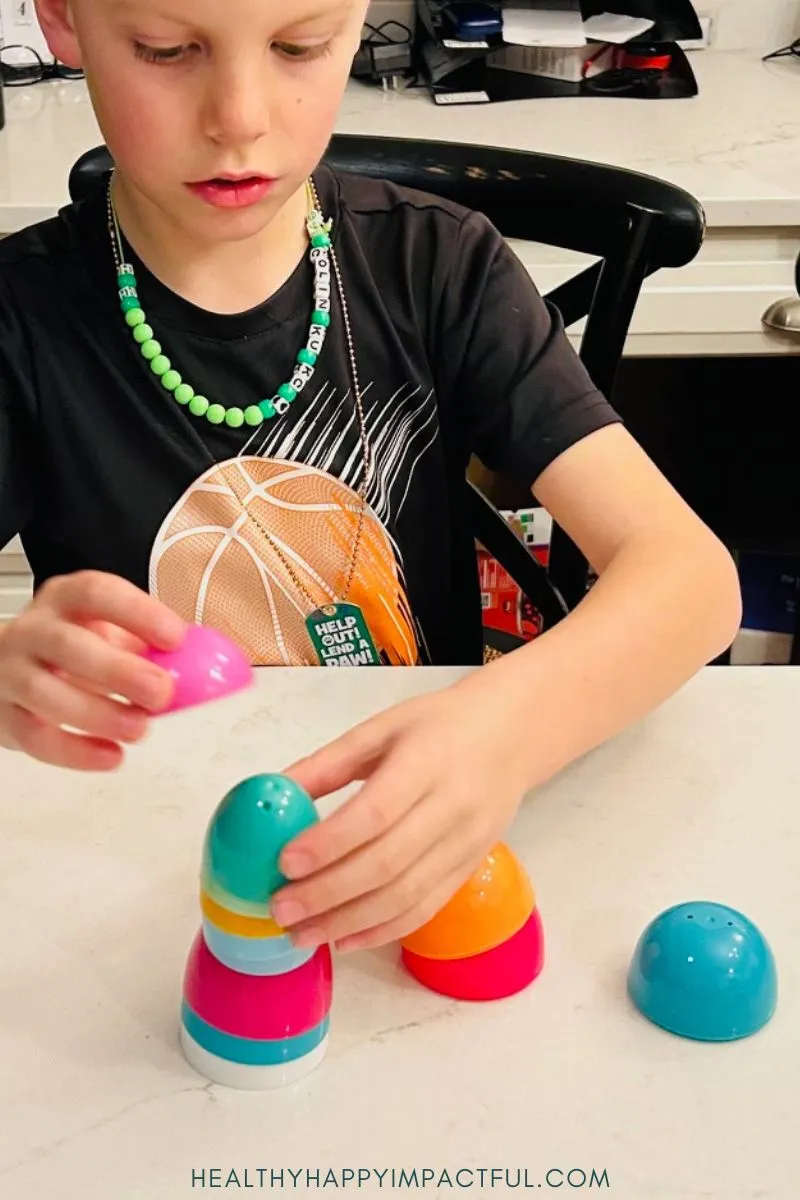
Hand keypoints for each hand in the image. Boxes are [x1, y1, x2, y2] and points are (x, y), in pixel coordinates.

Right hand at [0, 570, 185, 770]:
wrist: (11, 672)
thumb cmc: (76, 650)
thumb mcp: (110, 635)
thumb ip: (151, 649)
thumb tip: (207, 669)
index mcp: (65, 600)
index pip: (96, 593)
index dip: (137, 613)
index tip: (176, 636)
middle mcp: (34, 630)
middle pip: (67, 644)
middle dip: (117, 670)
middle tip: (161, 692)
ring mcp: (12, 672)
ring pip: (43, 691)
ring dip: (96, 713)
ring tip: (139, 729)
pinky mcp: (4, 716)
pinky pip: (34, 736)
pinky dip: (74, 751)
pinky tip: (111, 755)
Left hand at [270, 678, 532, 952]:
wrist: (512, 736)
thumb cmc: (440, 725)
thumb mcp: (383, 727)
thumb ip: (328, 762)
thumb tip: (273, 793)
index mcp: (426, 763)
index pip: (375, 812)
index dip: (329, 843)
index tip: (284, 863)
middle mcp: (451, 808)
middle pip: (387, 863)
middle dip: (328, 894)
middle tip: (281, 910)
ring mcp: (465, 844)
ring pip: (405, 896)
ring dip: (348, 923)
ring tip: (301, 935)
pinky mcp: (468, 868)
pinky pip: (425, 909)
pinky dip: (382, 931)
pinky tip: (344, 940)